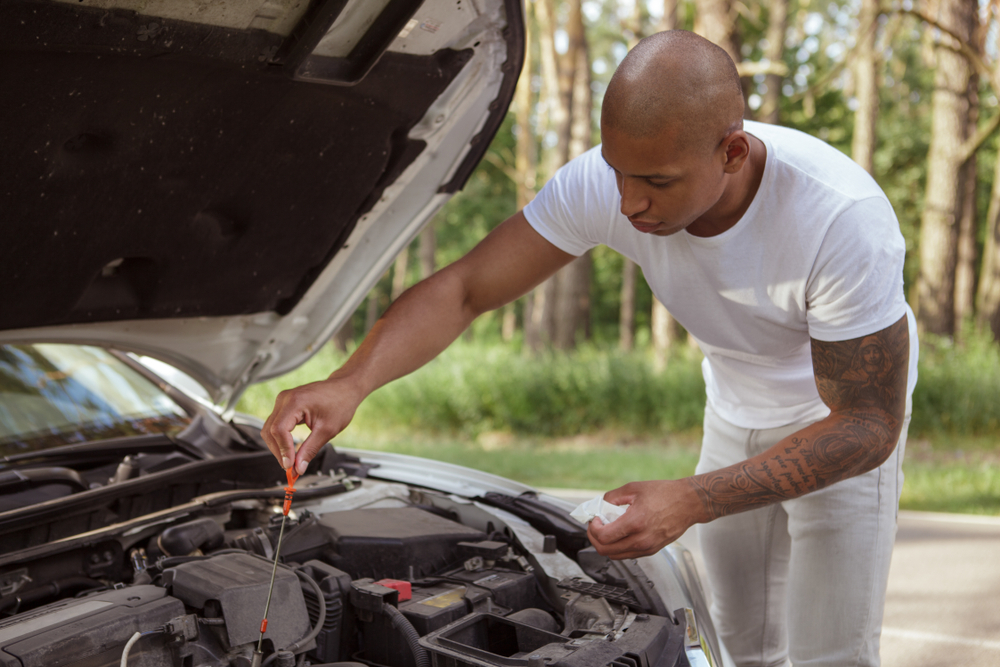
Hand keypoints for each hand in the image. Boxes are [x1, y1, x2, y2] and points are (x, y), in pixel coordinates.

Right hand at [260, 377, 362, 474]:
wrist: (345, 388)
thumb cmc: (340, 402)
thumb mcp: (327, 430)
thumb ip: (310, 450)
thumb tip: (298, 467)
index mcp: (295, 402)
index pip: (279, 430)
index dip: (283, 450)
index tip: (290, 465)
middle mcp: (285, 399)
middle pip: (270, 431)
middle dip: (279, 451)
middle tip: (291, 467)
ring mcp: (284, 400)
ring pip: (270, 429)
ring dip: (278, 447)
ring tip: (291, 461)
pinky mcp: (286, 405)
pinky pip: (276, 424)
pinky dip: (281, 439)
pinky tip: (290, 450)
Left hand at [586, 479, 705, 558]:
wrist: (688, 503)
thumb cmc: (665, 494)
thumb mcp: (634, 488)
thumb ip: (612, 497)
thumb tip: (599, 505)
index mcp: (635, 522)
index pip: (603, 536)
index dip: (593, 529)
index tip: (595, 519)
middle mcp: (641, 539)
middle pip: (606, 550)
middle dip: (595, 538)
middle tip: (595, 526)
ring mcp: (647, 548)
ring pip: (615, 555)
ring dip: (606, 544)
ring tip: (607, 529)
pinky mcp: (652, 550)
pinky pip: (627, 554)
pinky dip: (618, 546)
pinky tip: (620, 533)